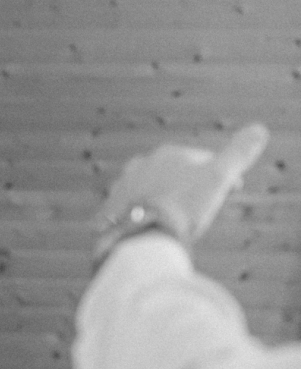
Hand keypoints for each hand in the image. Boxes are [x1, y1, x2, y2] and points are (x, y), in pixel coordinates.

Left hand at [98, 122, 267, 252]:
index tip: (233, 189)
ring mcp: (121, 189)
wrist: (140, 240)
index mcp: (168, 154)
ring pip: (150, 193)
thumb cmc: (183, 207)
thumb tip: (259, 129)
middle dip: (191, 187)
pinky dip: (144, 220)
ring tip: (177, 222)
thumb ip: (239, 153)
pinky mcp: (108, 214)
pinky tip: (151, 232)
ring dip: (165, 202)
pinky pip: (131, 214)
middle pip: (174, 176)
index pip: (202, 160)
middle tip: (205, 207)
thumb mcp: (219, 178)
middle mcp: (140, 166)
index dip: (221, 175)